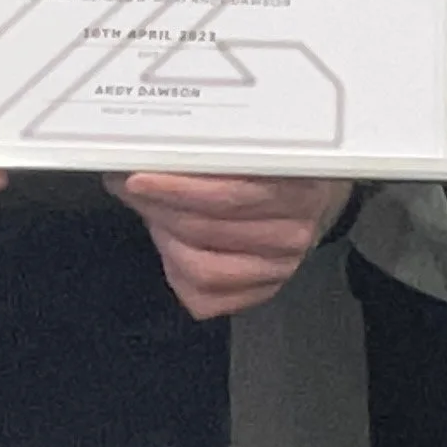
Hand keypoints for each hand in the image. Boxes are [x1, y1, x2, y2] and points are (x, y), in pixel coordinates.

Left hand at [106, 173, 350, 321]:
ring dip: (166, 241)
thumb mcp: (254, 148)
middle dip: (160, 209)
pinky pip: (204, 299)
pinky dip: (176, 274)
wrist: (314, 199)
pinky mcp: (262, 294)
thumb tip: (142, 154)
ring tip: (154, 215)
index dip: (177, 190)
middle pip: (206, 231)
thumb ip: (207, 152)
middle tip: (133, 189)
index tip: (138, 180)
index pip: (228, 196)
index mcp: (296, 188)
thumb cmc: (273, 168)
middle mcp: (293, 233)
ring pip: (202, 270)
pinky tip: (173, 246)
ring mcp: (280, 269)